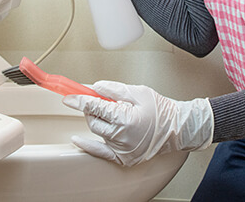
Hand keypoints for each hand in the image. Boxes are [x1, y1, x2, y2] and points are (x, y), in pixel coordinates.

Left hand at [62, 81, 212, 166]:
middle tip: (99, 101)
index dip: (79, 99)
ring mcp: (122, 150)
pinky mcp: (123, 158)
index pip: (95, 107)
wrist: (176, 128)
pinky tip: (78, 140)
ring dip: (98, 121)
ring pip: (97, 132)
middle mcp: (122, 137)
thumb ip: (113, 89)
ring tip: (114, 114)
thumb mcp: (137, 92)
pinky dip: (87, 145)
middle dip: (92, 109)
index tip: (68, 96)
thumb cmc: (161, 110)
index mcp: (126, 119)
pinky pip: (100, 152)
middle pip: (93, 120)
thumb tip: (94, 87)